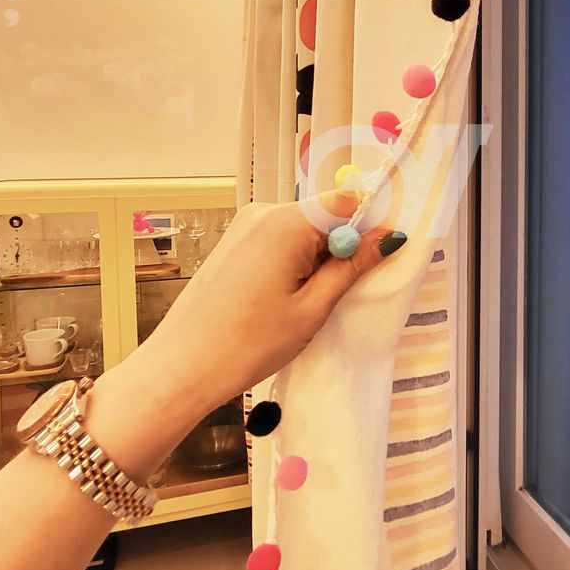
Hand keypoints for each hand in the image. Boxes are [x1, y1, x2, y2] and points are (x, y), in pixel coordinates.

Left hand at [88, 192, 405, 476]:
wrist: (182, 367)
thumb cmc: (248, 344)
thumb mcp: (311, 309)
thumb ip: (351, 267)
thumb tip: (387, 237)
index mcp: (285, 223)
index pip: (345, 202)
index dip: (367, 227)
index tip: (377, 261)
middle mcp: (263, 212)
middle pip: (323, 216)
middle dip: (339, 249)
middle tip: (335, 297)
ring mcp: (244, 226)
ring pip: (301, 231)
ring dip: (315, 260)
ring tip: (303, 305)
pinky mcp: (233, 242)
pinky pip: (278, 241)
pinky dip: (292, 263)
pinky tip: (281, 300)